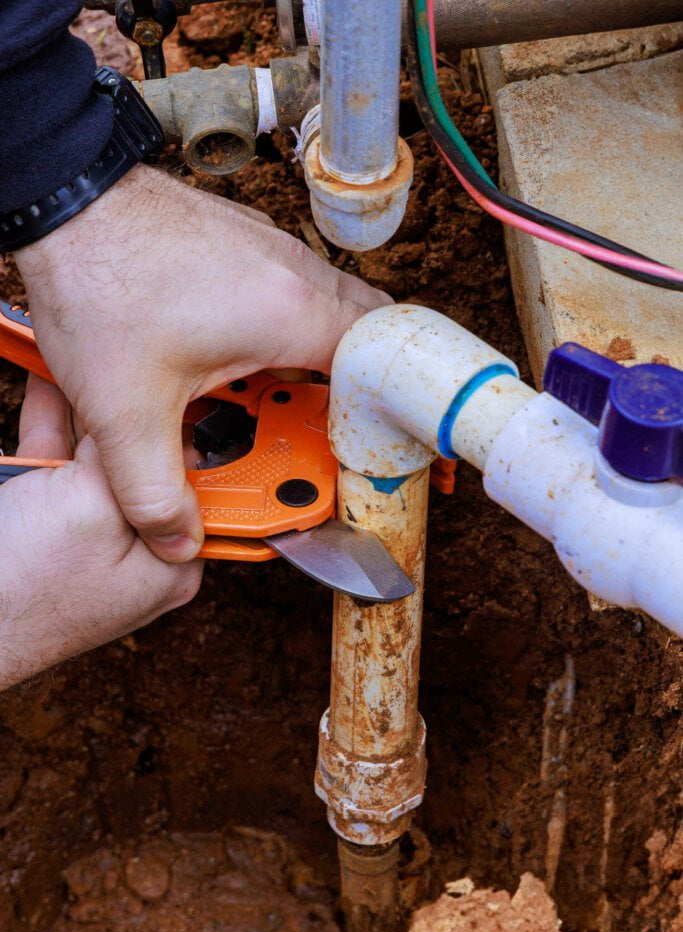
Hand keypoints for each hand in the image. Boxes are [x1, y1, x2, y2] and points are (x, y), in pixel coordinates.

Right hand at [0, 374, 201, 689]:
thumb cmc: (20, 588)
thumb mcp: (90, 505)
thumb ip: (125, 459)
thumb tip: (145, 415)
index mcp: (170, 564)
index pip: (199, 486)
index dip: (186, 432)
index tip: (187, 389)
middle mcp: (139, 555)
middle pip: (146, 468)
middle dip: (130, 419)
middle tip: (132, 372)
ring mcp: (92, 541)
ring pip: (96, 463)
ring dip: (86, 416)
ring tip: (87, 367)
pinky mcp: (49, 528)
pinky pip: (57, 470)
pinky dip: (51, 429)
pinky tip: (50, 385)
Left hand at [15, 165, 390, 562]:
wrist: (61, 196)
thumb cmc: (97, 282)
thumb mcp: (123, 412)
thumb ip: (151, 491)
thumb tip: (175, 539)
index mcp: (291, 314)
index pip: (382, 364)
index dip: (393, 413)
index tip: (385, 448)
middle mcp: (295, 274)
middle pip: (367, 338)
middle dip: (358, 391)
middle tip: (334, 436)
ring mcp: (272, 252)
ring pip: (331, 313)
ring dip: (320, 362)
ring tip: (282, 407)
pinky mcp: (245, 245)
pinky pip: (294, 294)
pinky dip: (288, 334)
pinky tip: (242, 362)